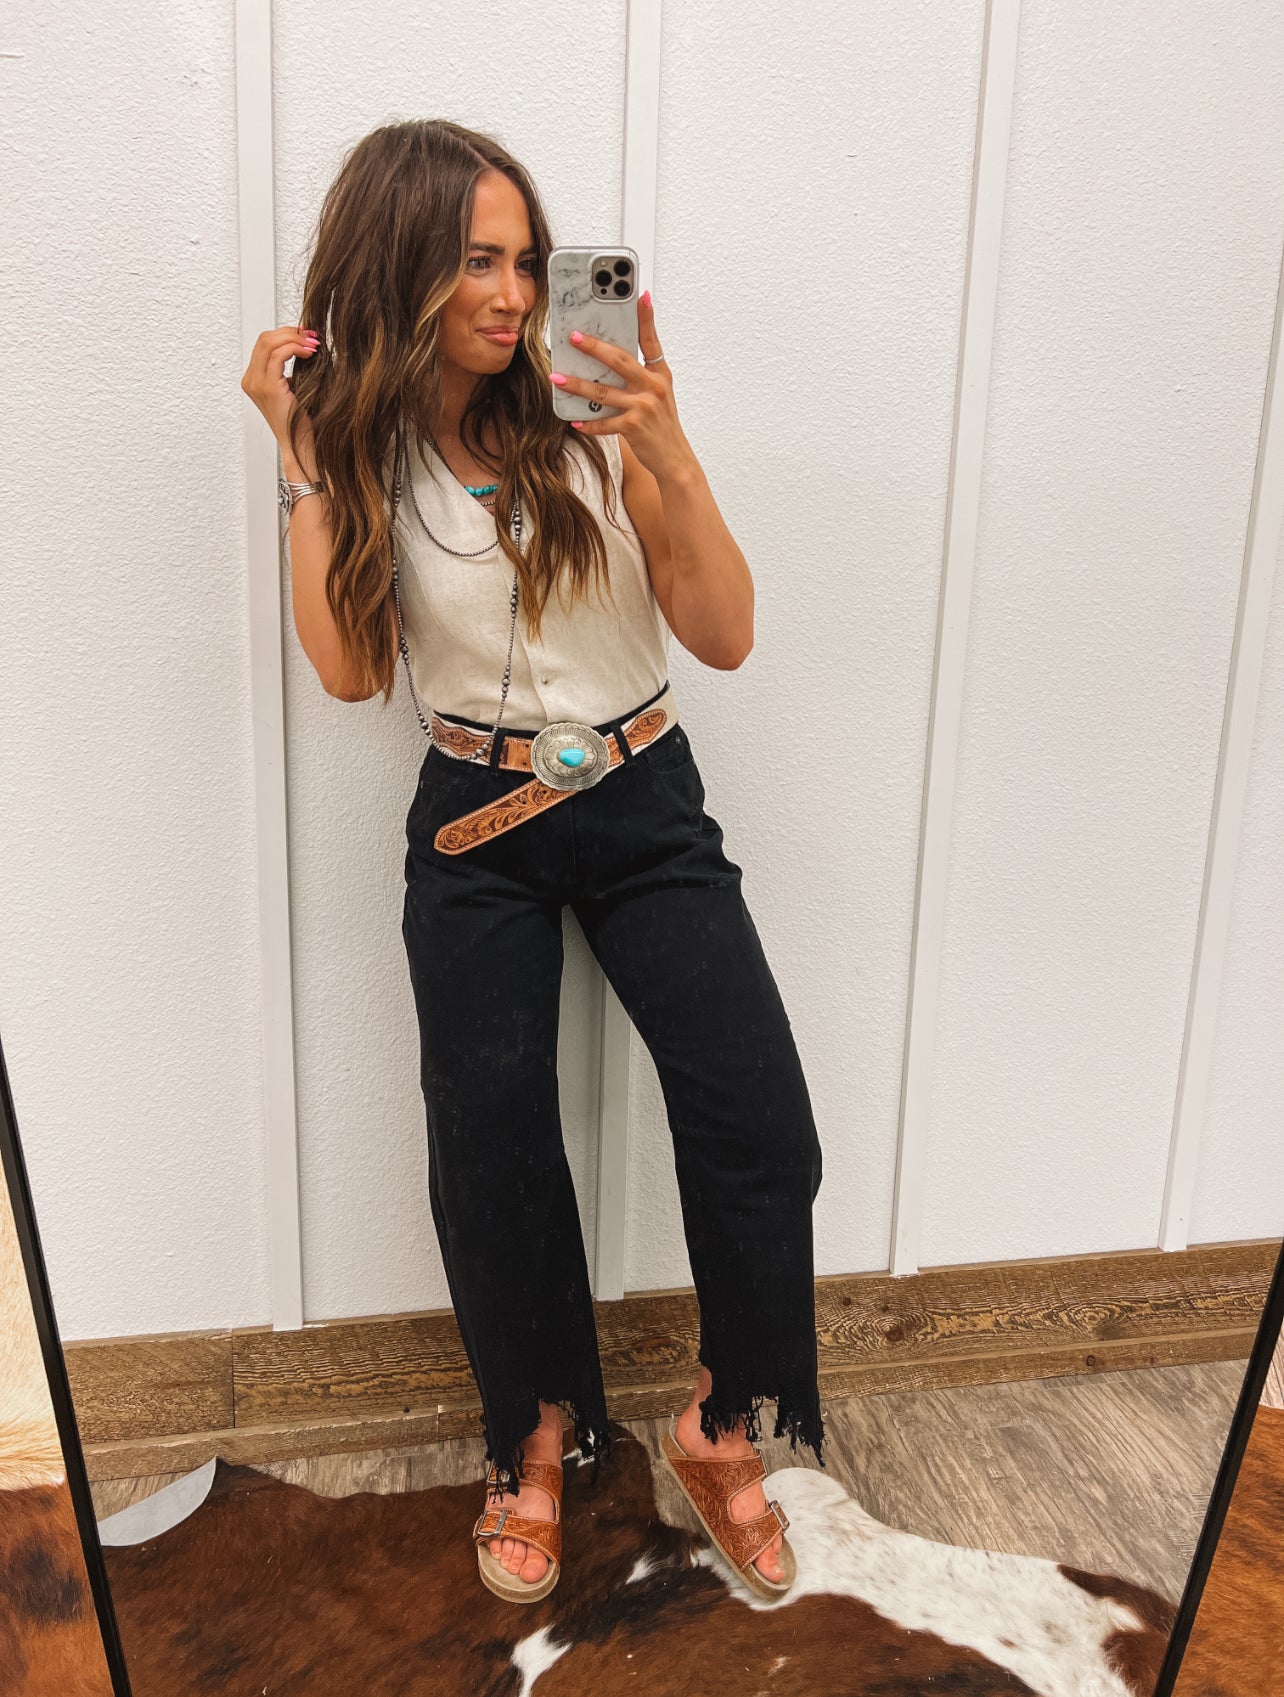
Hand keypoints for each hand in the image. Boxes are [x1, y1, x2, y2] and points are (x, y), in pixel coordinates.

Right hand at [240, 325, 320, 474]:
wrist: (301, 445)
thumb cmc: (301, 420)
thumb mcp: (294, 386)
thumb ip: (291, 365)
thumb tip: (305, 341)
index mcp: (253, 379)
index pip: (264, 343)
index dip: (286, 333)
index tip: (306, 333)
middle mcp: (250, 380)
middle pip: (264, 338)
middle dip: (290, 332)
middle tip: (311, 334)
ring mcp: (256, 384)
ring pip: (269, 342)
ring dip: (294, 338)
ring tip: (313, 343)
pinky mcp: (268, 388)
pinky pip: (279, 355)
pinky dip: (295, 348)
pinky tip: (310, 353)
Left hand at [551, 292, 692, 480]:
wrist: (674, 458)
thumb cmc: (661, 424)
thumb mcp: (658, 394)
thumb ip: (639, 375)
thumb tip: (607, 359)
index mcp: (660, 374)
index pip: (651, 340)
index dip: (646, 317)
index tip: (640, 295)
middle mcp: (654, 387)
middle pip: (620, 360)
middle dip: (594, 347)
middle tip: (573, 336)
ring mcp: (644, 407)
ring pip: (603, 392)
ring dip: (578, 385)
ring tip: (557, 378)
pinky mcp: (634, 427)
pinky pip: (604, 422)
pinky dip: (588, 422)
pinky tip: (574, 420)